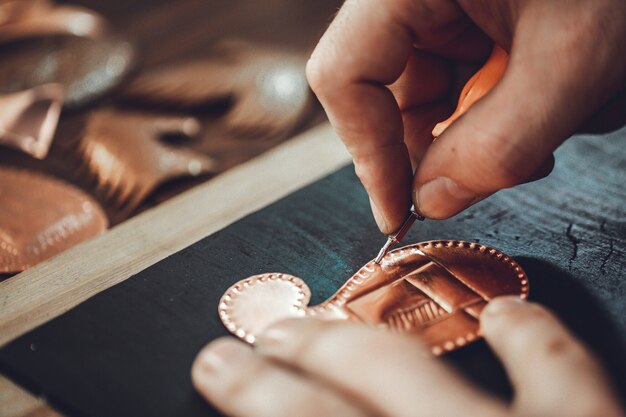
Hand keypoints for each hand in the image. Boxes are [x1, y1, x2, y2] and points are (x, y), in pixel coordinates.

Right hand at [192, 297, 623, 416]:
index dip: (249, 402)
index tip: (214, 373)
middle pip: (326, 412)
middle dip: (271, 376)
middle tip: (242, 350)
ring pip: (406, 374)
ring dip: (348, 341)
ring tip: (316, 319)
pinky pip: (557, 368)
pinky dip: (527, 332)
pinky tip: (504, 312)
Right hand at [306, 0, 625, 231]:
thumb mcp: (572, 59)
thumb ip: (499, 143)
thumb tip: (431, 201)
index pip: (346, 74)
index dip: (368, 153)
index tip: (397, 211)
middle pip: (389, 91)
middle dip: (446, 143)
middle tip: (503, 169)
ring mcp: (441, 2)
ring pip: (432, 92)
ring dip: (487, 126)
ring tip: (558, 115)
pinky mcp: (471, 14)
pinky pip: (463, 78)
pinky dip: (505, 105)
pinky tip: (553, 99)